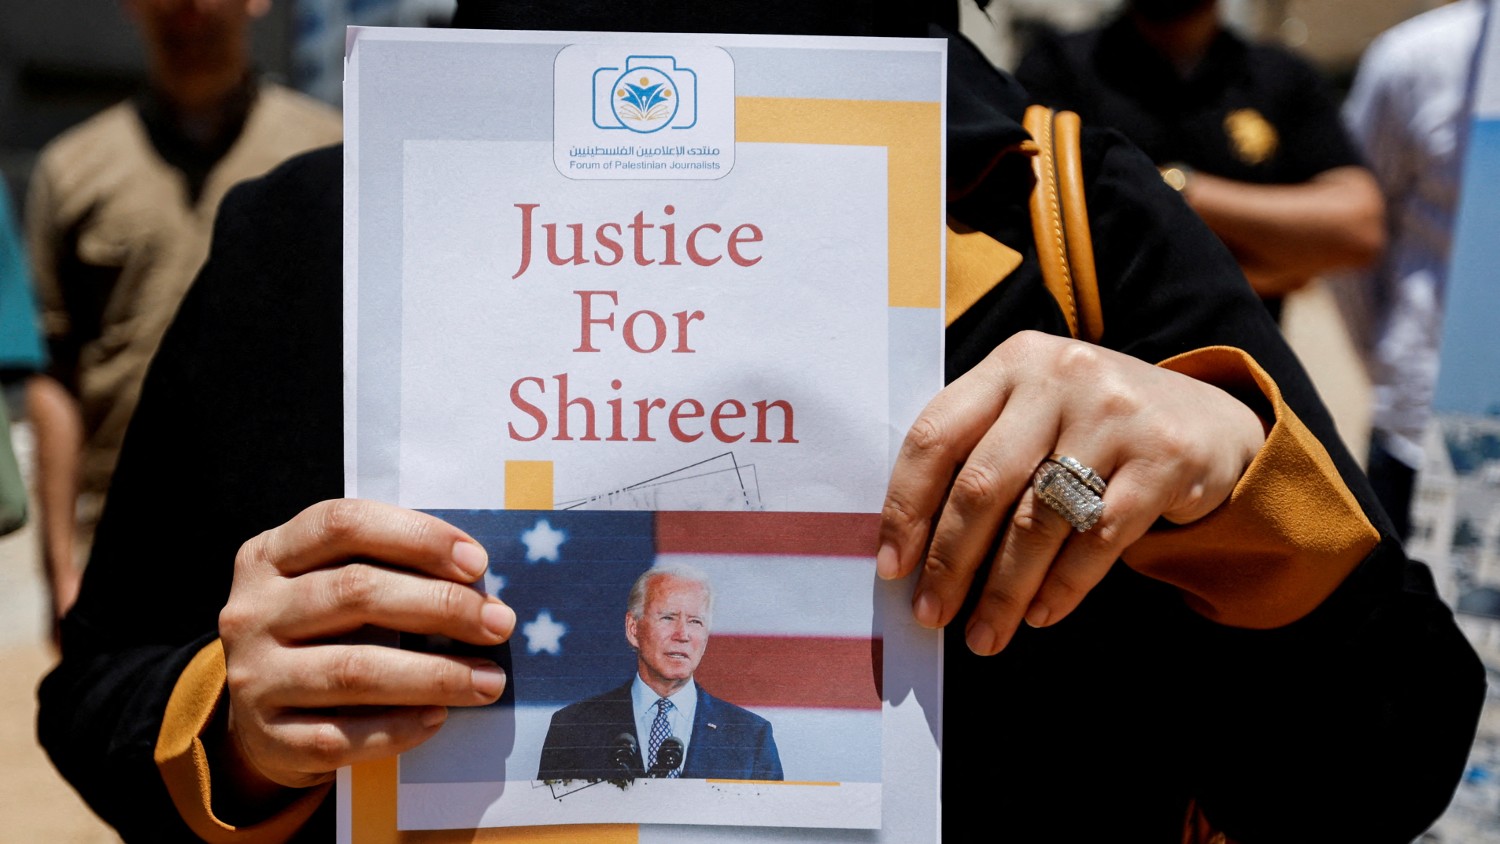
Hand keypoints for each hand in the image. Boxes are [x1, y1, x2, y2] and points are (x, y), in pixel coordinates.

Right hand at [217, 499, 514, 797]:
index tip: (478, 563)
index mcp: (269, 556)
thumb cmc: (323, 634)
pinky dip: (399, 728)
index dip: (416, 537)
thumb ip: (388, 571)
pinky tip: (439, 718)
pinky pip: (342, 735)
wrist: (263, 718)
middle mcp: (252, 611)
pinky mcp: (267, 738)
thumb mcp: (332, 585)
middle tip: (499, 624)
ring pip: (354, 670)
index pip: (343, 525)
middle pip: (355, 592)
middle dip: (442, 605)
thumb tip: (481, 587)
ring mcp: (253, 677)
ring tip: (489, 680)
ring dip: (435, 675)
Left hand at [876, 332, 1264, 654]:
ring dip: (1004, 589)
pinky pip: (1099, 537)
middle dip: (949, 560)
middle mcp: (1061, 376)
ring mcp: (1116, 413)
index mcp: (1012, 362)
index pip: (936, 436)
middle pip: (984, 483)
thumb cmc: (1092, 429)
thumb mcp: (1035, 412)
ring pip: (1040, 518)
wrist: (1210, 422)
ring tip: (984, 634)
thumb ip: (979, 452)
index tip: (892, 567)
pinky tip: (1040, 614)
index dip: (906, 507)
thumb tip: (912, 549)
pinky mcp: (1164, 456)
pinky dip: (1063, 585)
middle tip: (930, 614)